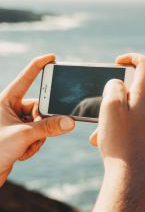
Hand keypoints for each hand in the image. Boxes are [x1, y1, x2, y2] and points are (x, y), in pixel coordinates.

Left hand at [0, 54, 74, 185]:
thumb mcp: (23, 135)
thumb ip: (49, 127)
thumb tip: (70, 122)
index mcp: (5, 101)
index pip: (25, 78)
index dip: (38, 66)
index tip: (52, 58)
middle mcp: (11, 109)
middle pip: (40, 106)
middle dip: (43, 121)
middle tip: (38, 132)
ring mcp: (16, 123)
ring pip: (41, 123)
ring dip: (39, 137)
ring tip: (25, 147)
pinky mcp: (20, 135)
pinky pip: (38, 134)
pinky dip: (35, 144)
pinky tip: (22, 153)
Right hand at [89, 53, 144, 211]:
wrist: (130, 176)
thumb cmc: (120, 141)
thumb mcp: (110, 107)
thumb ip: (114, 87)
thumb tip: (118, 83)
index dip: (132, 57)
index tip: (117, 62)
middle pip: (133, 89)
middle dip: (113, 96)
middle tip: (100, 109)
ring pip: (129, 110)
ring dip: (112, 116)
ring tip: (99, 133)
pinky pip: (131, 124)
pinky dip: (118, 127)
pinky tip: (105, 141)